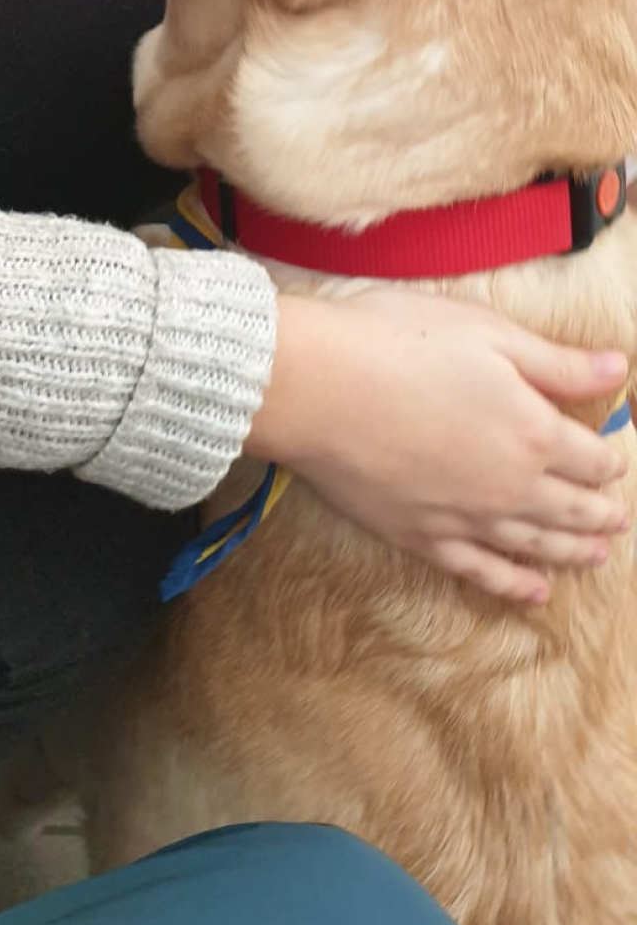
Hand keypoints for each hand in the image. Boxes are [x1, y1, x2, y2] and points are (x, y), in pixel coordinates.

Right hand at [248, 286, 630, 603]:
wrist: (318, 386)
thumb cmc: (398, 342)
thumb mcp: (488, 333)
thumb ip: (556, 362)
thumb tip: (617, 369)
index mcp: (534, 431)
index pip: (591, 456)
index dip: (608, 458)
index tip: (613, 458)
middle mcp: (511, 486)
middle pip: (572, 508)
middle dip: (601, 512)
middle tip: (618, 517)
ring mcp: (467, 518)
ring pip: (537, 545)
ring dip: (573, 551)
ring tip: (597, 556)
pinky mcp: (423, 536)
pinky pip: (482, 570)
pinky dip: (514, 584)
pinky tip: (534, 591)